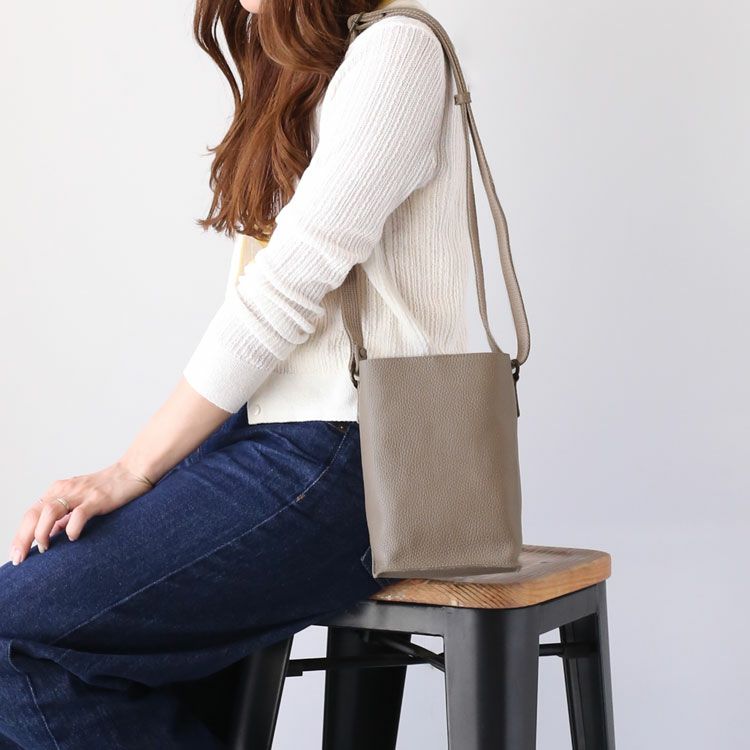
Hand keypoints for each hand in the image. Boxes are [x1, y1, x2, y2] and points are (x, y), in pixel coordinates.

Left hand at [7, 461, 154, 564]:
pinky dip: (72, 528)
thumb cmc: (109, 489)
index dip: (20, 535)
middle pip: (34, 514)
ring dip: (42, 533)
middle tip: (19, 558)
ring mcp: (81, 493)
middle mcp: (65, 490)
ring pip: (49, 512)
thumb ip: (65, 516)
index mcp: (58, 490)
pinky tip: (73, 537)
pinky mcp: (97, 498)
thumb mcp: (81, 501)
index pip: (30, 514)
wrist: (133, 471)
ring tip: (45, 548)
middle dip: (23, 538)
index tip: (16, 555)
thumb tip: (51, 534)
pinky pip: (78, 515)